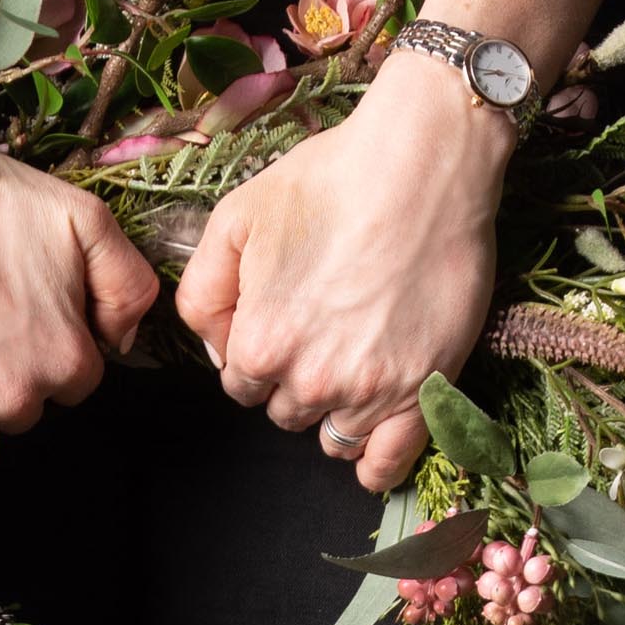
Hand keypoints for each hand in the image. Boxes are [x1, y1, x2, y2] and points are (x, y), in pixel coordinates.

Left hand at [174, 59, 514, 490]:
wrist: (423, 161)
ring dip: (334, 409)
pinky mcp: (423, 391)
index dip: (257, 352)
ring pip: (333, 435)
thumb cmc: (329, 179)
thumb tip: (213, 347)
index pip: (240, 383)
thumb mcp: (236, 218)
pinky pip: (391, 458)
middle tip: (324, 327)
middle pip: (285, 411)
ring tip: (354, 361)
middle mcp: (310, 380)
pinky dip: (377, 463)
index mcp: (259, 344)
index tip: (282, 320)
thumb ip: (201, 292)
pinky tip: (372, 451)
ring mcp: (370, 392)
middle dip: (294, 379)